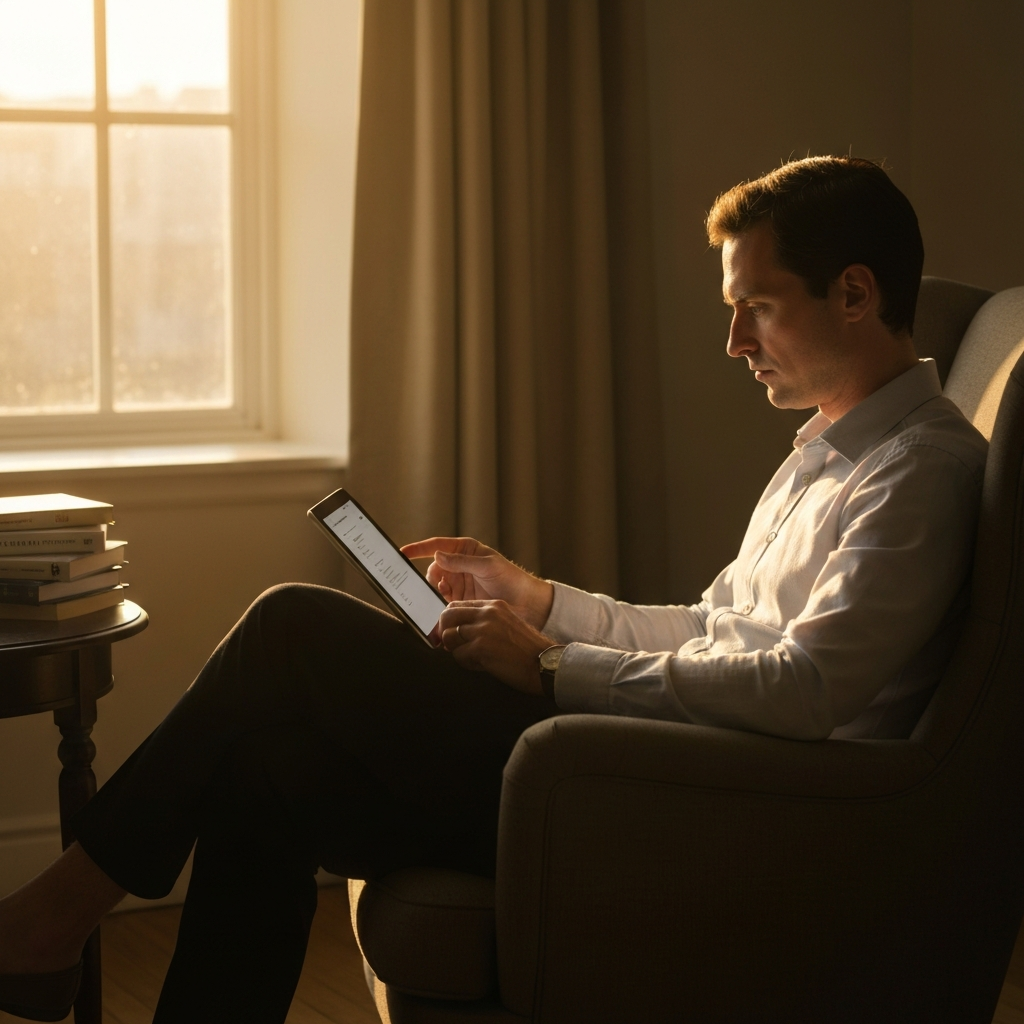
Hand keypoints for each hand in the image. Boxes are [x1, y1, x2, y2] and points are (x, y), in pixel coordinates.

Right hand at [401, 537, 553, 628]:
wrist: (525, 603)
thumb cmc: (510, 578)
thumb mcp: (487, 566)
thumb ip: (462, 562)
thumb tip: (437, 556)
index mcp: (465, 550)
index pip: (437, 546)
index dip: (419, 549)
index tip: (403, 553)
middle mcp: (458, 566)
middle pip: (433, 569)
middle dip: (428, 577)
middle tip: (433, 587)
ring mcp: (458, 584)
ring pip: (435, 587)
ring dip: (433, 592)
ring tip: (441, 598)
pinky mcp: (460, 601)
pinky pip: (442, 601)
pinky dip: (438, 604)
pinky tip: (442, 608)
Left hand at [437, 600, 553, 694]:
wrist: (545, 664)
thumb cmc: (528, 650)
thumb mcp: (507, 624)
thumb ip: (484, 622)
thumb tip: (458, 631)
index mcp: (494, 605)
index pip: (457, 605)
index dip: (449, 621)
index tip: (451, 633)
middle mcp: (487, 613)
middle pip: (447, 616)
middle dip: (445, 633)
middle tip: (454, 646)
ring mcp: (483, 629)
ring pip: (449, 637)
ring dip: (456, 650)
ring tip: (472, 658)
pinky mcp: (481, 647)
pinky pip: (458, 655)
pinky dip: (466, 663)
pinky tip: (481, 665)